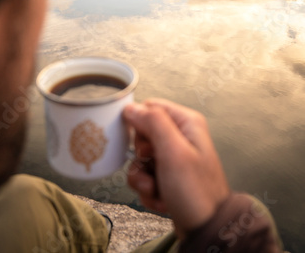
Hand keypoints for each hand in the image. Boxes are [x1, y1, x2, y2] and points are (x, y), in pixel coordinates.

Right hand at [123, 98, 229, 238]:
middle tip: (153, 167)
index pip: (150, 107)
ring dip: (142, 177)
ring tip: (156, 189)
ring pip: (141, 158)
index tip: (144, 145)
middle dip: (141, 157)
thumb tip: (131, 107)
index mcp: (186, 122)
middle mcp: (181, 136)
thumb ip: (153, 123)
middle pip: (143, 134)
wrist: (206, 230)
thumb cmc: (196, 192)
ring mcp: (174, 157)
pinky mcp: (168, 175)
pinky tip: (160, 199)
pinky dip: (148, 190)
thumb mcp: (173, 152)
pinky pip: (145, 175)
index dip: (139, 125)